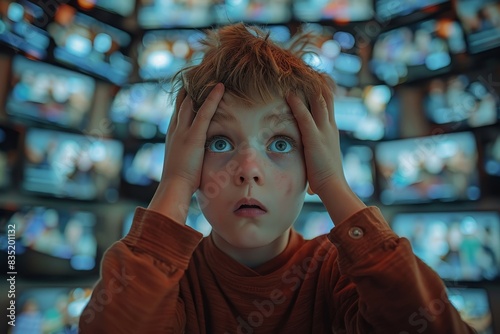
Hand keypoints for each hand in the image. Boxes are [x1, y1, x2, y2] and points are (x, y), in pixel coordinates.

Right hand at [148, 83, 224, 221]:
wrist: (173, 187)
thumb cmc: (179, 182)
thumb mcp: (183, 163)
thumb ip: (189, 155)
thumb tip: (197, 158)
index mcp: (172, 135)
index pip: (179, 111)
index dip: (185, 97)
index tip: (192, 87)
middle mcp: (175, 129)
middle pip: (183, 101)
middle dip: (191, 87)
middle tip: (199, 72)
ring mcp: (183, 131)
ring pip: (191, 102)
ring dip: (201, 87)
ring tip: (211, 73)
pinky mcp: (193, 136)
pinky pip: (205, 112)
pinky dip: (213, 98)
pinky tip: (220, 87)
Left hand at [286, 84, 344, 197]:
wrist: (333, 186)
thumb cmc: (325, 176)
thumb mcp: (321, 156)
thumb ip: (316, 148)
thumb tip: (307, 150)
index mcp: (332, 129)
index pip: (328, 101)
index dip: (320, 86)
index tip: (310, 75)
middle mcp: (330, 126)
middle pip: (325, 95)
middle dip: (314, 80)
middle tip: (301, 67)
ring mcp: (324, 131)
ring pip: (318, 101)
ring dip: (306, 87)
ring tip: (293, 74)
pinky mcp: (315, 139)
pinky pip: (305, 116)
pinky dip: (297, 104)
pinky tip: (288, 94)